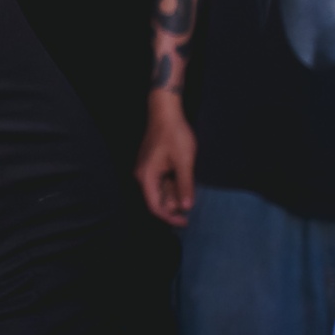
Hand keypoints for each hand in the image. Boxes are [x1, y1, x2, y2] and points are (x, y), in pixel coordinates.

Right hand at [135, 93, 195, 226]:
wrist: (166, 112)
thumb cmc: (175, 136)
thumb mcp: (184, 162)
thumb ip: (184, 186)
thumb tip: (186, 208)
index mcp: (147, 177)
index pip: (155, 206)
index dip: (170, 218)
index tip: (187, 222)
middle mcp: (143, 175)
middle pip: (157, 199)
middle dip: (175, 202)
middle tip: (192, 193)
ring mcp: (146, 169)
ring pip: (161, 190)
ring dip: (175, 192)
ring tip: (189, 180)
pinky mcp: (152, 164)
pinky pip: (161, 181)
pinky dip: (173, 183)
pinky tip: (184, 177)